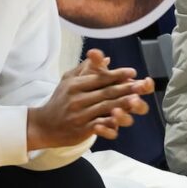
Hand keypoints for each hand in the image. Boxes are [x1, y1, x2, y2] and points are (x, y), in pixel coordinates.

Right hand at [26, 49, 154, 149]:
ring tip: (137, 101)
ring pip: (105, 108)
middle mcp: (77, 98)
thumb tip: (105, 58)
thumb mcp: (68, 80)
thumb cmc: (60, 100)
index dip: (116, 74)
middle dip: (125, 88)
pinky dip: (109, 125)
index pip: (99, 78)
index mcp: (74, 84)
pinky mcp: (81, 129)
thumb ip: (86, 68)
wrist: (44, 124)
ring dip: (122, 104)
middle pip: (105, 92)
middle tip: (142, 85)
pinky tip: (120, 124)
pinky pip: (98, 126)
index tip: (132, 72)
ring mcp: (79, 114)